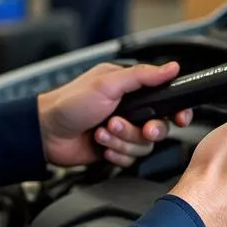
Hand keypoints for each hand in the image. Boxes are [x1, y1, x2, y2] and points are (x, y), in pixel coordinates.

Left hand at [37, 61, 193, 167]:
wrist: (46, 133)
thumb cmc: (70, 103)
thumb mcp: (107, 83)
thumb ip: (142, 76)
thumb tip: (171, 67)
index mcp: (130, 89)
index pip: (165, 98)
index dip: (177, 110)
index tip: (180, 117)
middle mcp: (130, 110)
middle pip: (159, 126)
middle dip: (144, 130)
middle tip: (134, 127)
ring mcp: (123, 131)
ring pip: (144, 145)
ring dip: (123, 140)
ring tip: (102, 131)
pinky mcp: (115, 149)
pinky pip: (130, 158)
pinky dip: (116, 154)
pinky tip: (101, 146)